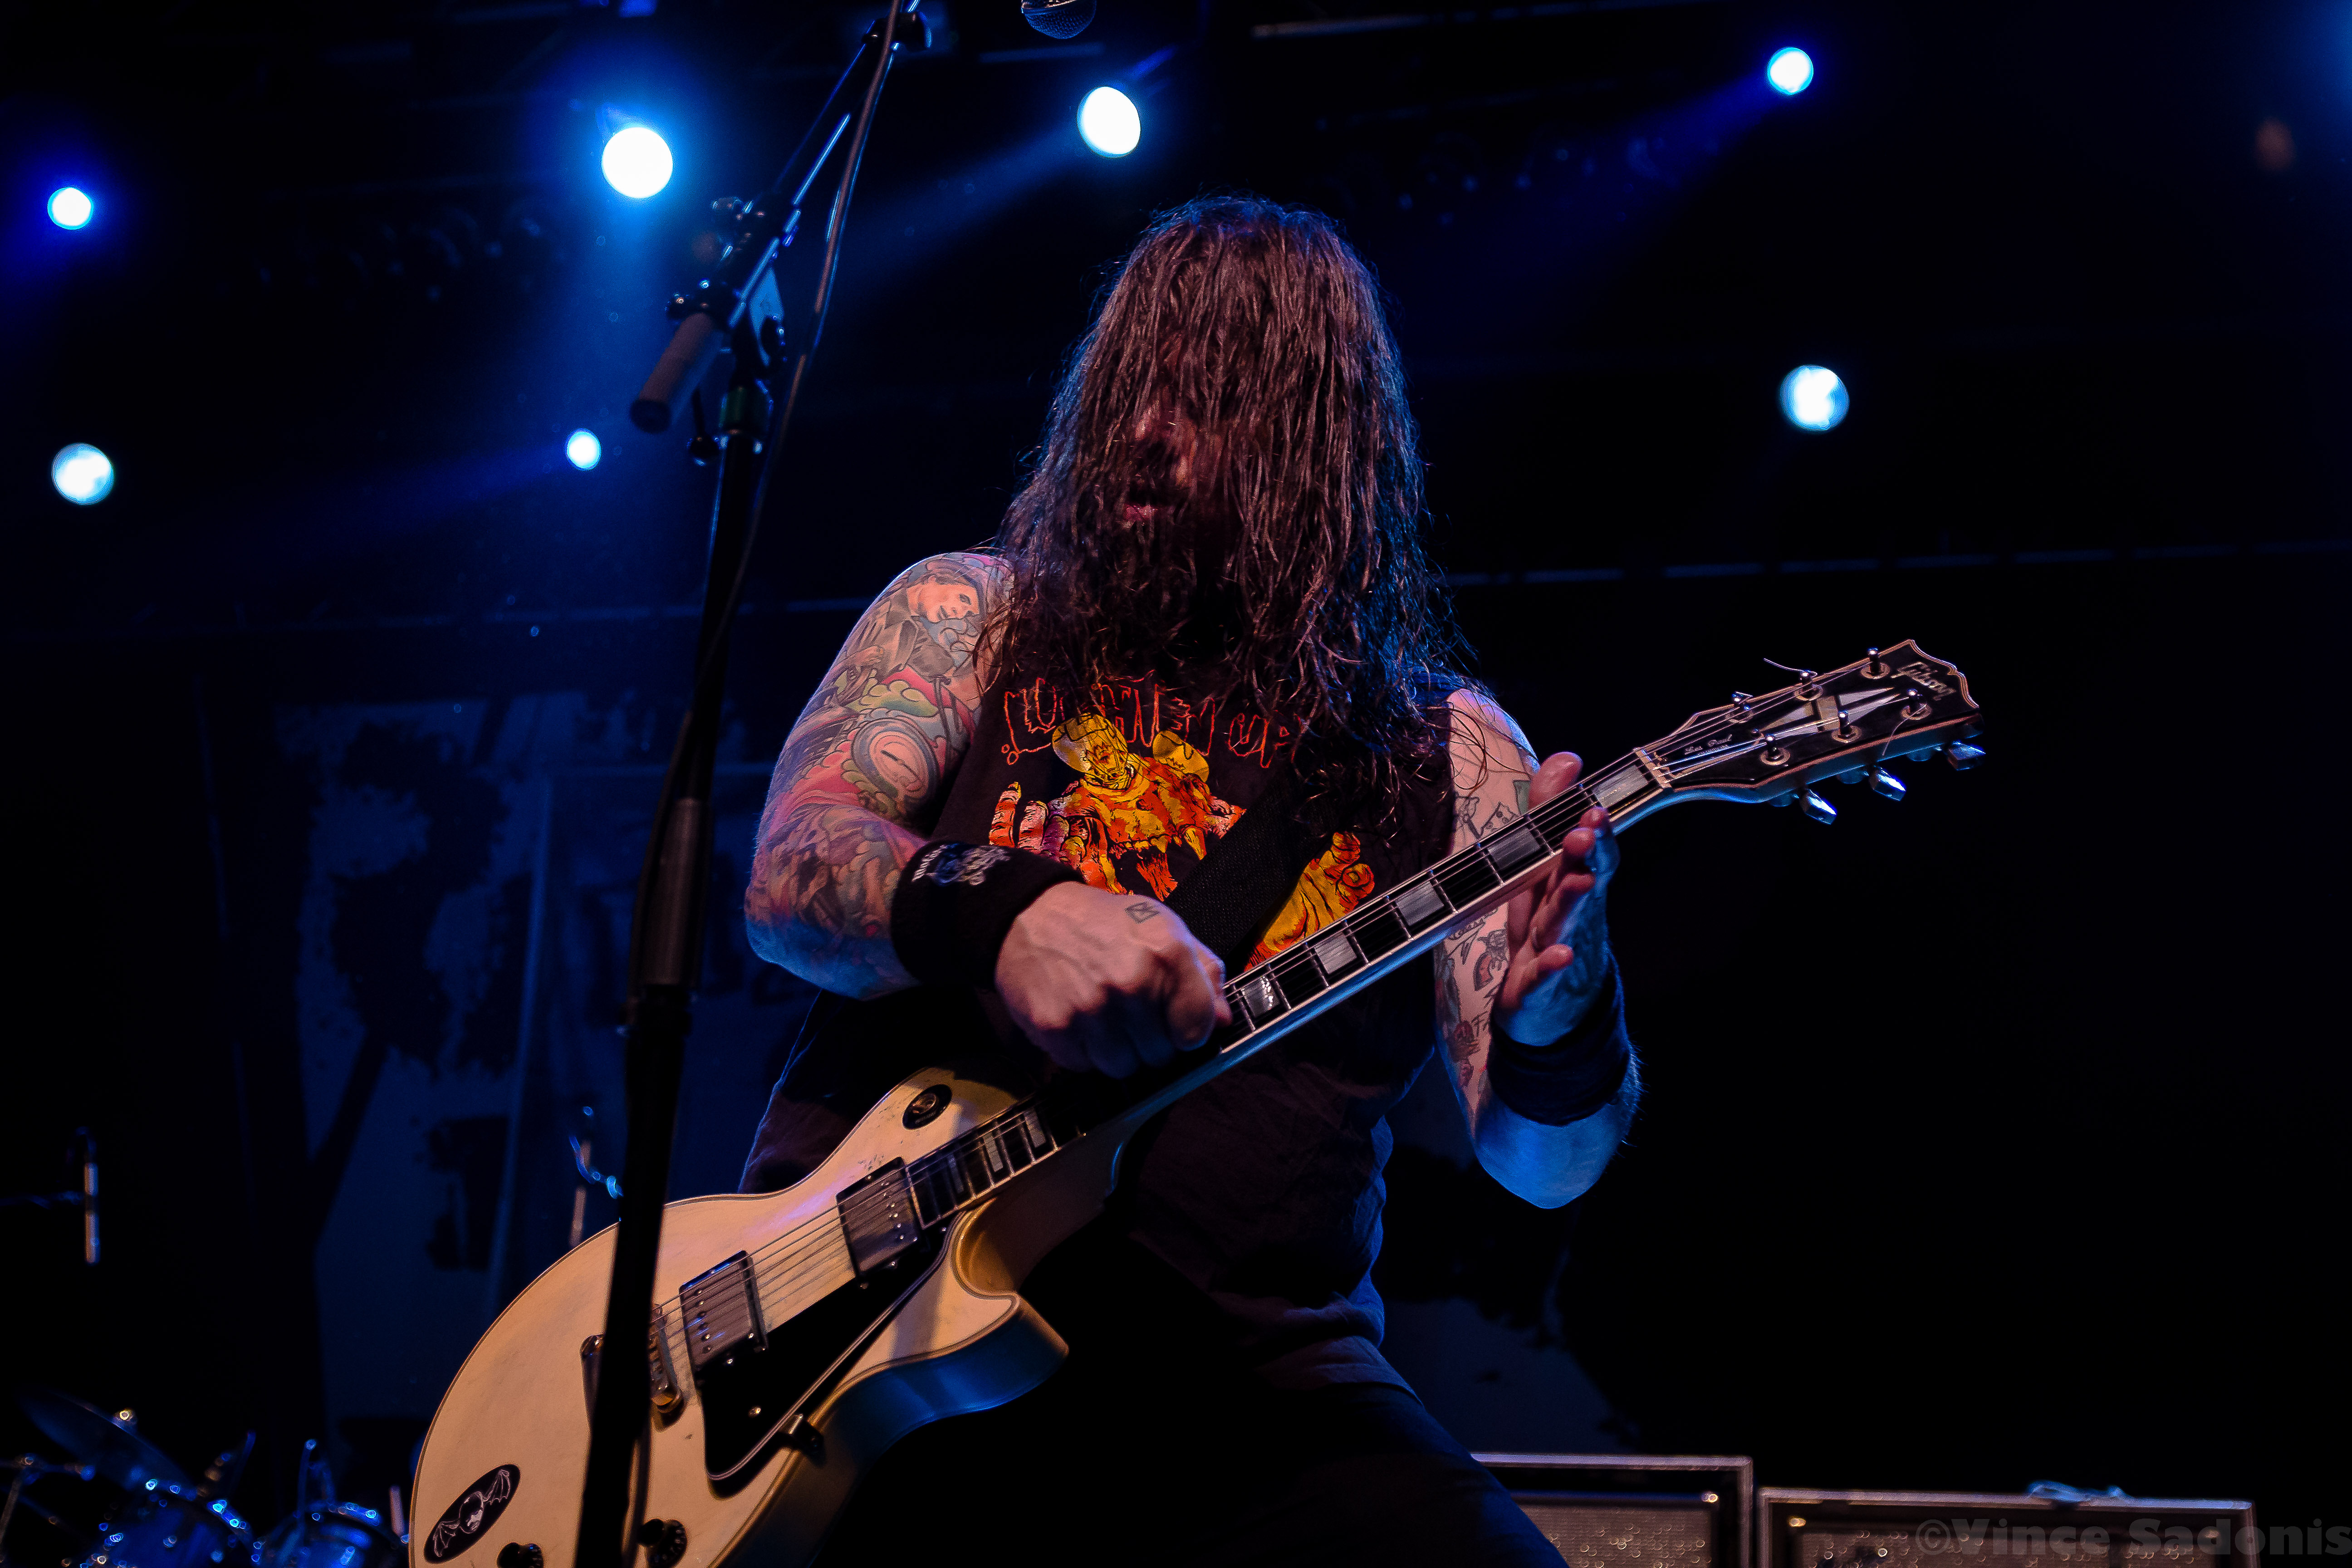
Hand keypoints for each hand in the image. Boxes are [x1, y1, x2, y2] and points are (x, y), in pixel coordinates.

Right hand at [995, 883, 1232, 1077]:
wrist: (1029, 915)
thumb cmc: (1104, 923)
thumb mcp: (1163, 927)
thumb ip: (1202, 971)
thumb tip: (1223, 1019)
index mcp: (1166, 954)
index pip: (1197, 1030)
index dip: (1189, 1032)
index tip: (1176, 1024)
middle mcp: (1131, 983)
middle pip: (1160, 1055)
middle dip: (1151, 1042)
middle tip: (1132, 1016)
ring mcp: (1091, 1009)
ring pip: (1123, 1068)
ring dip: (1117, 1051)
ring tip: (1105, 1019)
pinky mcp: (1055, 1028)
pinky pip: (1084, 1066)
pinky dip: (1084, 1052)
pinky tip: (1079, 1020)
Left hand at [1493, 752, 1619, 1046]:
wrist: (1551, 1012)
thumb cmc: (1545, 930)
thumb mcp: (1539, 871)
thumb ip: (1546, 816)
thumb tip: (1567, 760)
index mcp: (1570, 885)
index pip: (1591, 855)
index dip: (1594, 831)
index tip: (1594, 805)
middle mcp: (1571, 916)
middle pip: (1582, 882)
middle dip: (1585, 856)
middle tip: (1585, 830)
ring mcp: (1557, 951)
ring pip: (1565, 923)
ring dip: (1572, 901)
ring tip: (1578, 880)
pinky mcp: (1538, 987)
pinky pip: (1545, 977)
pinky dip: (1552, 967)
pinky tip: (1560, 957)